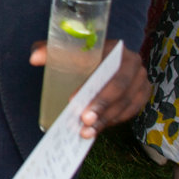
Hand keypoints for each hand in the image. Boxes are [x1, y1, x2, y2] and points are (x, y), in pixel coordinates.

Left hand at [29, 39, 150, 138]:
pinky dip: (114, 120)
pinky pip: (132, 110)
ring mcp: (141, 79)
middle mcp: (132, 62)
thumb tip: (34, 58)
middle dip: (101, 105)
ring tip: (87, 131)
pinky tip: (98, 129)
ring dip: (106, 118)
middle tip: (84, 120)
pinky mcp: (144, 93)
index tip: (72, 99)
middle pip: (119, 86)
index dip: (89, 83)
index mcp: (114, 47)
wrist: (106, 61)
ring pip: (126, 102)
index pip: (103, 65)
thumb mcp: (67, 51)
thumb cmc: (83, 56)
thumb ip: (51, 52)